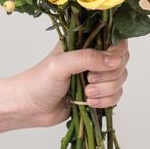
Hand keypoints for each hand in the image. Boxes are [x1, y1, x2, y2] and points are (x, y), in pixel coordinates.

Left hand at [10, 41, 129, 126]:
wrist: (28, 108)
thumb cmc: (38, 82)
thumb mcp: (60, 65)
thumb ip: (87, 58)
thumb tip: (114, 61)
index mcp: (85, 42)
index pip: (115, 40)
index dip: (116, 53)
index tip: (106, 64)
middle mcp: (93, 57)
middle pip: (121, 61)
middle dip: (109, 75)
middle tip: (89, 80)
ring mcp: (97, 76)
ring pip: (120, 80)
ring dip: (107, 90)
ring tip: (86, 95)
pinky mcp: (98, 94)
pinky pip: (116, 96)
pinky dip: (107, 101)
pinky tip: (90, 103)